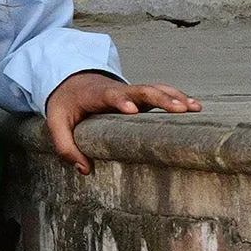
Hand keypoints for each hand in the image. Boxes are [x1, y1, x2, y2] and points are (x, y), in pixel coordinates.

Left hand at [43, 70, 199, 172]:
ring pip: (155, 89)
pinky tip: (195, 106)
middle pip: (141, 90)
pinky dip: (177, 96)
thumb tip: (85, 170)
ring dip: (175, 96)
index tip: (132, 109)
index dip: (121, 101)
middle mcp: (118, 90)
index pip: (111, 96)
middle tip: (179, 109)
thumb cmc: (66, 104)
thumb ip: (66, 147)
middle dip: (160, 98)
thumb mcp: (56, 123)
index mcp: (97, 95)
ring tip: (194, 108)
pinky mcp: (140, 95)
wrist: (71, 80)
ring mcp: (131, 91)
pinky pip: (160, 92)